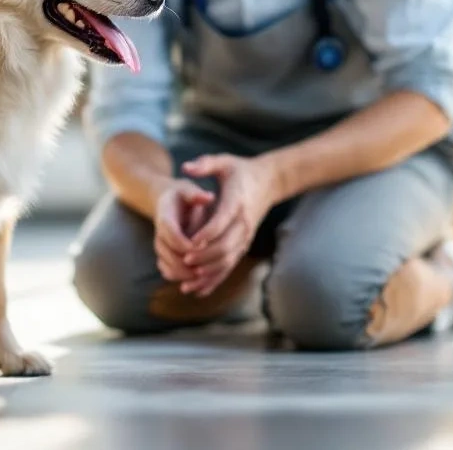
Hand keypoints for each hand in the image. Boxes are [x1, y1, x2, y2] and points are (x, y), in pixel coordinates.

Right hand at [152, 179, 215, 283]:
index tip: (203, 247)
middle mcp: (159, 234)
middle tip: (205, 268)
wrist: (168, 203)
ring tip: (202, 278)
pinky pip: (167, 270)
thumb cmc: (183, 196)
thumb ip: (196, 195)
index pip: (172, 234)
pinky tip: (195, 281)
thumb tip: (209, 197)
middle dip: (186, 263)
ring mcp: (160, 246)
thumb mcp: (188, 190)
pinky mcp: (164, 255)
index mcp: (164, 217)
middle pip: (168, 254)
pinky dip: (179, 277)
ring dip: (183, 274)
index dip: (186, 243)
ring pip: (167, 265)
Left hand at [177, 154, 277, 296]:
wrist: (268, 182)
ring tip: (187, 281)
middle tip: (184, 260)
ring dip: (209, 272)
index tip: (189, 243)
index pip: (221, 222)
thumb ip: (205, 164)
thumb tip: (186, 167)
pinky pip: (230, 265)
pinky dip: (215, 279)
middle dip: (204, 256)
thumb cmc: (240, 171)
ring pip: (228, 260)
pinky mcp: (244, 244)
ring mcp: (245, 236)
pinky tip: (198, 291)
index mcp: (236, 203)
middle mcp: (243, 223)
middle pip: (225, 246)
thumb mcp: (224, 162)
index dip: (205, 234)